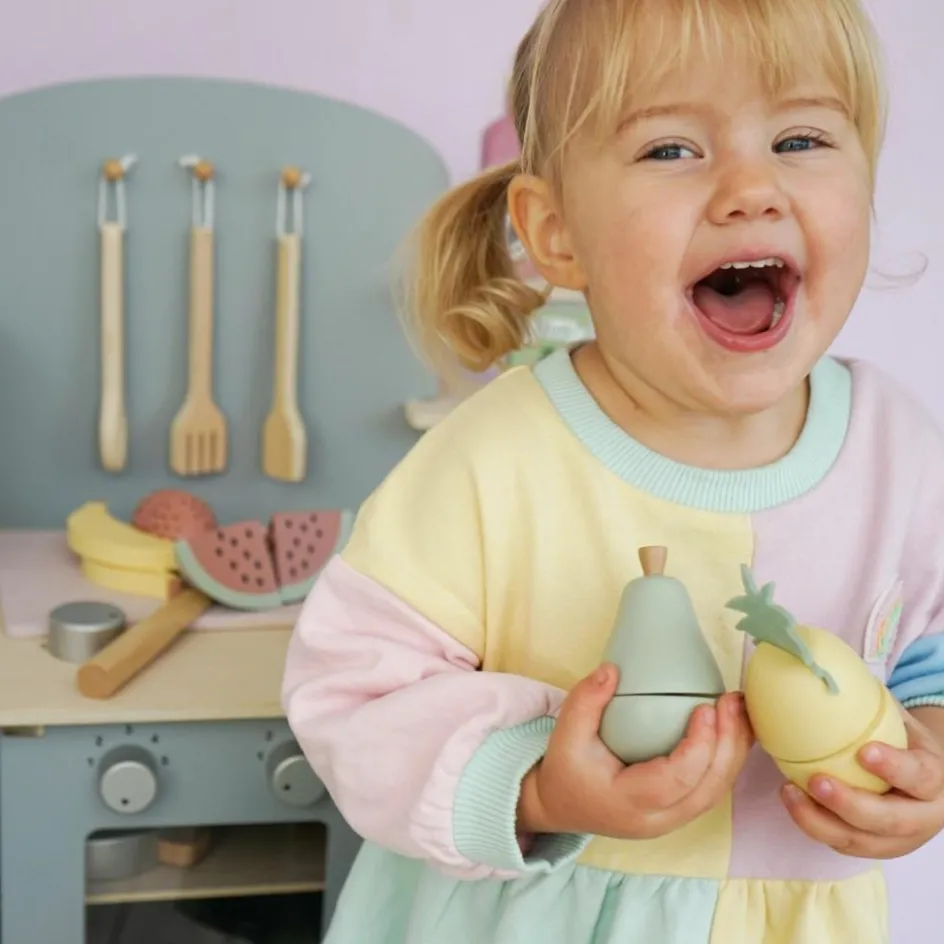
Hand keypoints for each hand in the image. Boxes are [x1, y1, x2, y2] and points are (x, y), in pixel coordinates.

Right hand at [518, 663, 753, 839]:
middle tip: (732, 702)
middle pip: (706, 789)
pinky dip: (727, 759)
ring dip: (735, 751)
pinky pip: (711, 788)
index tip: (704, 708)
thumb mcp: (565, 733)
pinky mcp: (678, 811)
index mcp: (628, 802)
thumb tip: (612, 670)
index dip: (697, 747)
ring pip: (715, 791)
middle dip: (728, 745)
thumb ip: (586, 701)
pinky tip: (734, 728)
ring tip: (741, 710)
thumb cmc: (566, 767)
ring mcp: (671, 820)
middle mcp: (656, 820)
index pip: (674, 780)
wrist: (562, 804)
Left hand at [782, 709, 943, 858]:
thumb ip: (870, 700)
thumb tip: (823, 667)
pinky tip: (792, 802)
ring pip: (862, 842)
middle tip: (817, 780)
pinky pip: (844, 845)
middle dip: (851, 804)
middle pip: (890, 820)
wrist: (919, 775)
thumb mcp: (897, 717)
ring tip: (789, 792)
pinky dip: (815, 826)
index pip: (920, 776)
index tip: (865, 751)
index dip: (894, 767)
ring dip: (822, 820)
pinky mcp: (875, 848)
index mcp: (935, 778)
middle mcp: (924, 816)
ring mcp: (900, 839)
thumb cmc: (901, 739)